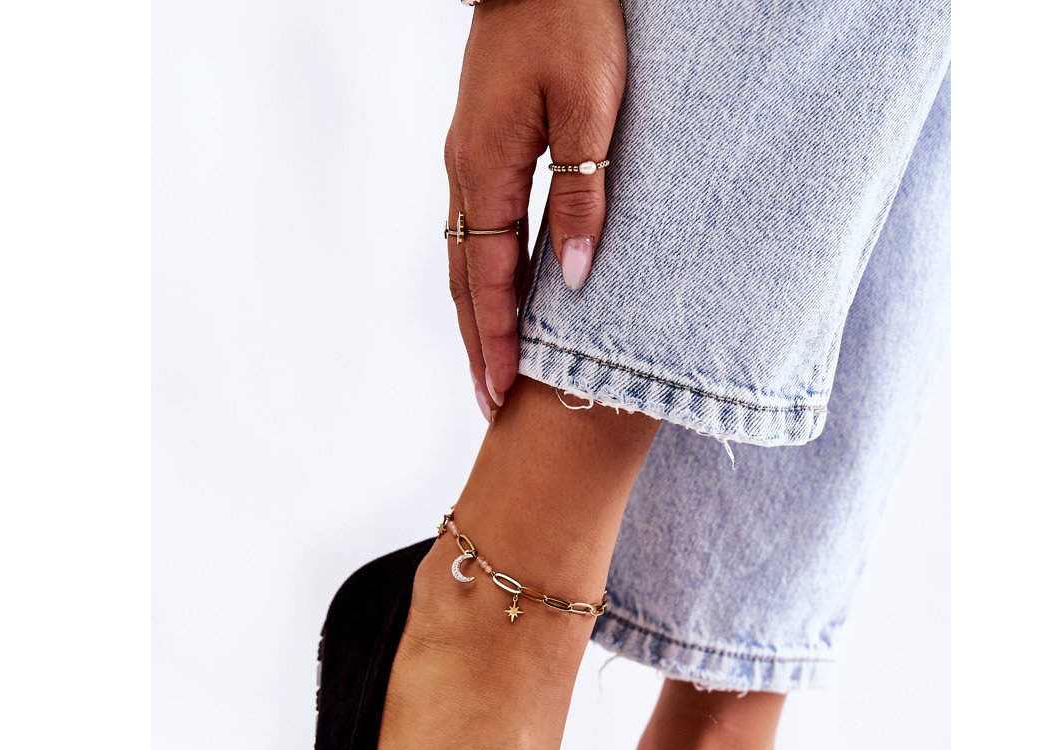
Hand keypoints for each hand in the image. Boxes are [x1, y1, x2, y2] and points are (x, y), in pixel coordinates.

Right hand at [445, 0, 626, 417]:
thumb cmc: (571, 20)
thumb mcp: (591, 107)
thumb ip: (582, 195)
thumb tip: (574, 278)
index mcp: (487, 169)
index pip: (490, 279)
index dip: (497, 340)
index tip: (502, 392)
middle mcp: (466, 173)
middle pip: (465, 282)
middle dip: (477, 346)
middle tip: (489, 403)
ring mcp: (467, 161)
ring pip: (465, 260)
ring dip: (476, 319)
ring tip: (488, 367)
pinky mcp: (480, 149)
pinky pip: (474, 232)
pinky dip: (483, 280)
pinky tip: (497, 300)